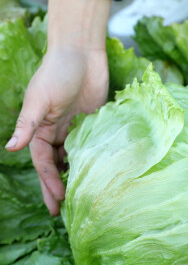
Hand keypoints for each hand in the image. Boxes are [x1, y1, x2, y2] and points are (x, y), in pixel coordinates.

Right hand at [5, 47, 108, 214]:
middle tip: (63, 212)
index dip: (49, 182)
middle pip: (57, 166)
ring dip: (77, 177)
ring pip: (74, 159)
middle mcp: (57, 133)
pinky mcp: (93, 125)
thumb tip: (10, 148)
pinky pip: (92, 148)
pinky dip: (93, 162)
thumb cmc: (57, 71)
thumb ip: (27, 125)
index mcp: (40, 129)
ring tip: (83, 199)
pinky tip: (99, 176)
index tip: (57, 201)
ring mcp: (76, 130)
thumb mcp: (39, 98)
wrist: (83, 53)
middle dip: (58, 188)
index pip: (43, 163)